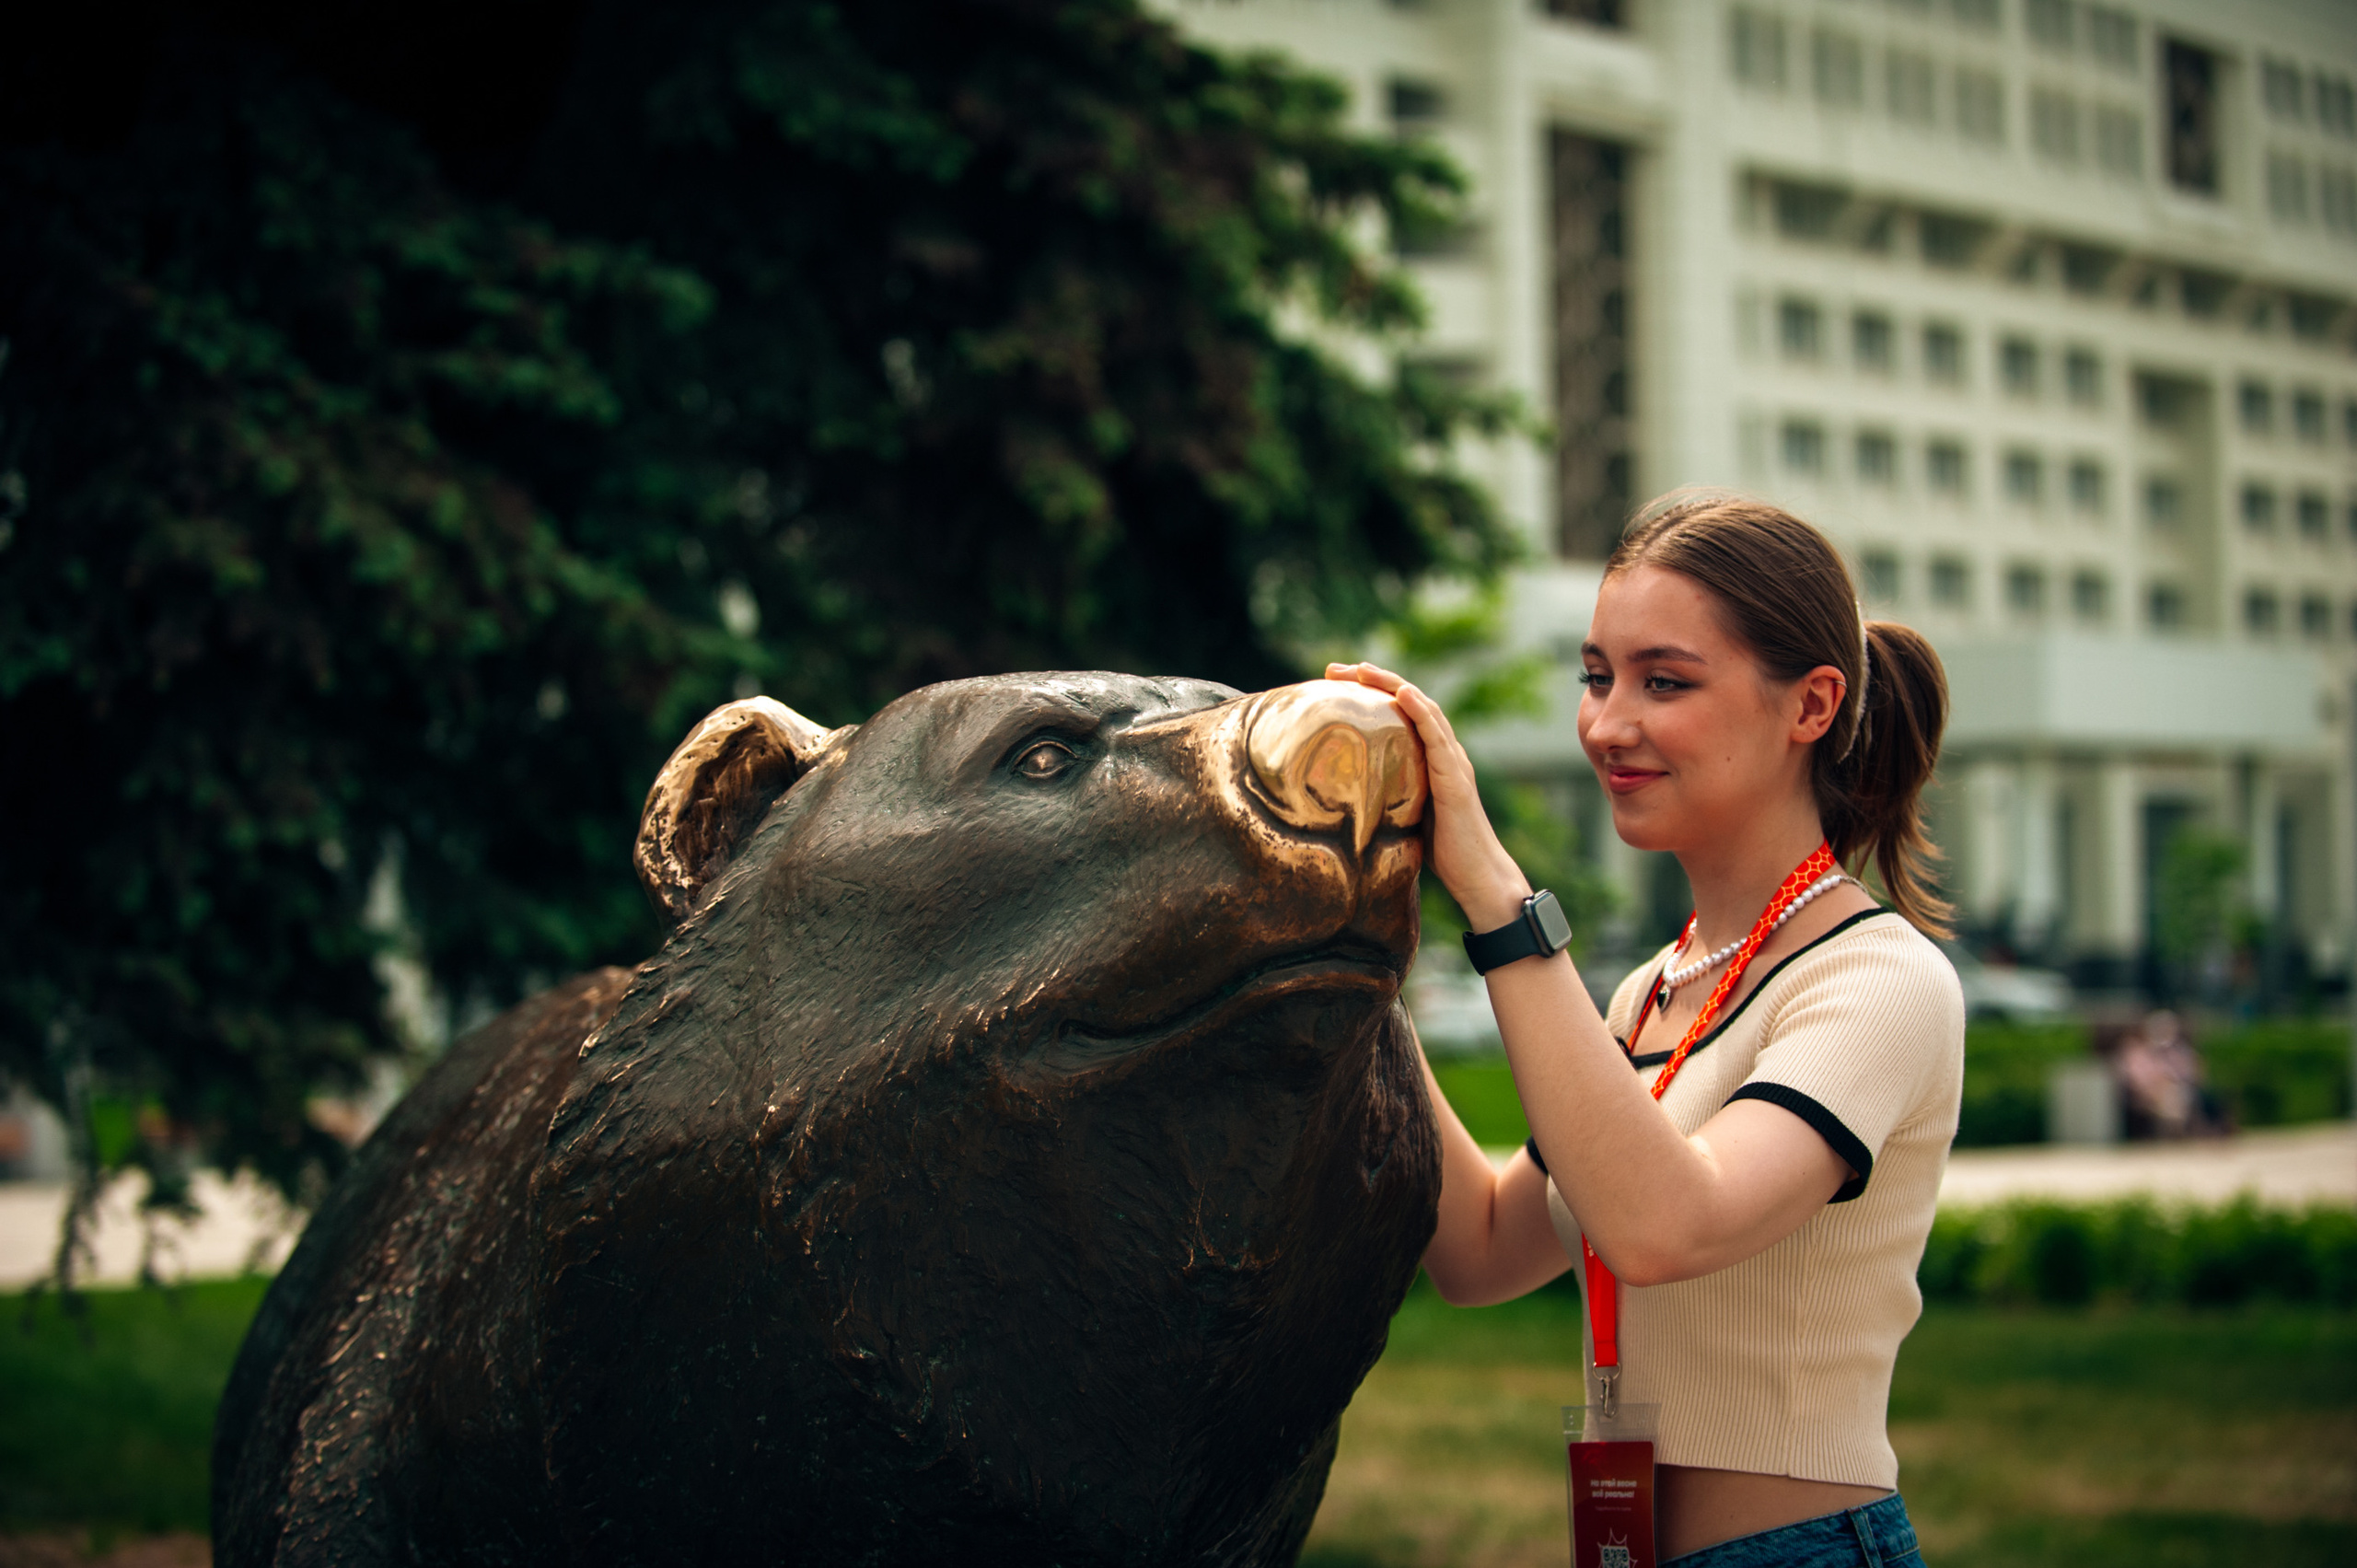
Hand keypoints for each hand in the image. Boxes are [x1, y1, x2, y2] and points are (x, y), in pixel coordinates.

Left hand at [1325, 662, 1530, 930]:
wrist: (1477, 877)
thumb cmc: (1443, 853)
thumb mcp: (1404, 815)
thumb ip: (1387, 796)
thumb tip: (1345, 797)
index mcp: (1431, 760)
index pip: (1400, 714)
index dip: (1370, 694)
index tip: (1334, 682)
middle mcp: (1445, 753)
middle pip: (1408, 703)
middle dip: (1373, 681)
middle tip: (1334, 668)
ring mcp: (1453, 762)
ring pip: (1424, 710)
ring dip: (1393, 685)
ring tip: (1362, 669)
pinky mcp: (1455, 778)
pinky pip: (1437, 737)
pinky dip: (1420, 710)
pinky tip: (1403, 694)